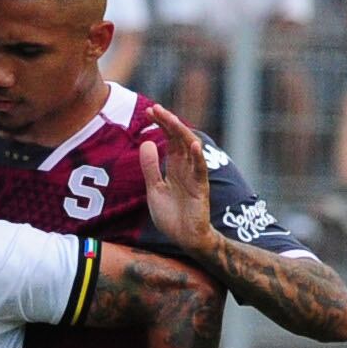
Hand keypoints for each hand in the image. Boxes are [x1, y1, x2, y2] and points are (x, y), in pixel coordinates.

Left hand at [137, 97, 216, 247]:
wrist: (184, 239)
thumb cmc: (171, 216)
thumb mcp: (154, 189)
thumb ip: (150, 168)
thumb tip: (146, 143)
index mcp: (175, 166)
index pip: (169, 139)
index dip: (161, 124)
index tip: (149, 111)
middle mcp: (186, 167)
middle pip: (179, 138)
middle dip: (168, 122)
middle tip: (155, 108)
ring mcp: (194, 176)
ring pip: (190, 148)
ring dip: (181, 133)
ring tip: (170, 118)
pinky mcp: (200, 188)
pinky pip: (200, 170)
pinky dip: (197, 157)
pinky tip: (192, 145)